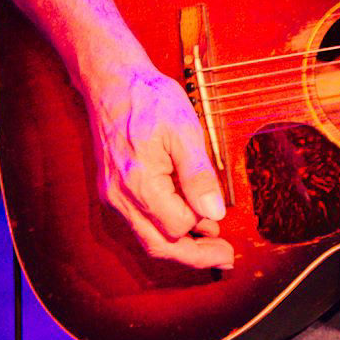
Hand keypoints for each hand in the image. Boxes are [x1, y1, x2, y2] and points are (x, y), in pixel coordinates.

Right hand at [83, 53, 234, 270]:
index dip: (204, 231)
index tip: (227, 232)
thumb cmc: (150, 101)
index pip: (177, 227)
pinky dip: (163, 226)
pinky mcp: (112, 190)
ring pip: (146, 237)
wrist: (113, 82)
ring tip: (211, 240)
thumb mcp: (185, 130)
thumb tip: (214, 214)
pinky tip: (187, 217)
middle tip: (225, 257)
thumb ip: (198, 174)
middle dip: (193, 256)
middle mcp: (120, 197)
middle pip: (158, 245)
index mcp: (140, 183)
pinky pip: (138, 221)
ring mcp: (113, 196)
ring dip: (179, 244)